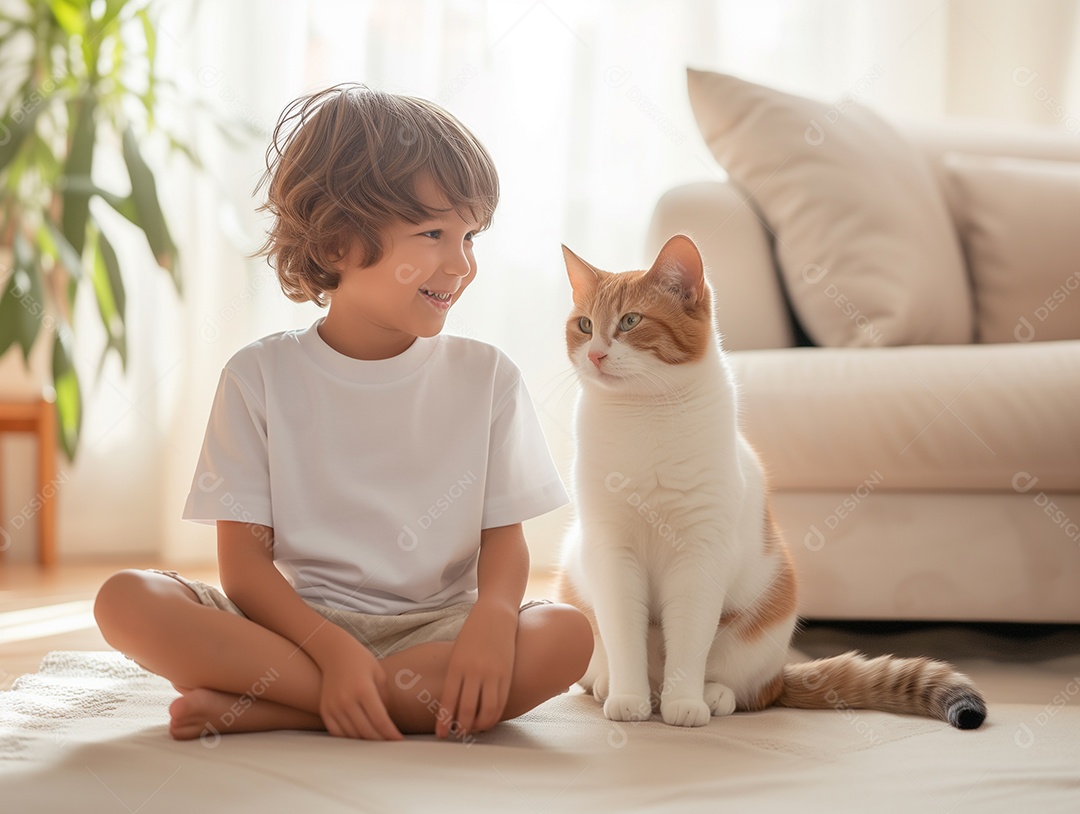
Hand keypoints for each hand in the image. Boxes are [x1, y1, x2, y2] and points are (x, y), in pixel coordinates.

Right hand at [315, 639, 402, 740]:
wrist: (335, 653)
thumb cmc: (361, 661)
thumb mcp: (380, 675)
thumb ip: (386, 699)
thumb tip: (387, 723)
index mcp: (363, 689)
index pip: (379, 720)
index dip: (390, 734)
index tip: (399, 740)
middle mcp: (346, 700)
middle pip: (366, 731)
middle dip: (381, 741)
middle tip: (390, 743)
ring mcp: (333, 706)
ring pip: (352, 735)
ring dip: (366, 742)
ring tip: (377, 741)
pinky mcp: (325, 710)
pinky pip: (337, 733)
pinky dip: (350, 738)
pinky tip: (360, 737)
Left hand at [437, 603, 517, 738]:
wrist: (495, 614)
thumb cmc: (472, 632)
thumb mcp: (457, 652)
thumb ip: (455, 676)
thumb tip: (451, 704)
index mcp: (456, 665)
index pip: (448, 700)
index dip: (444, 720)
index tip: (441, 734)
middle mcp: (474, 671)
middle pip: (467, 709)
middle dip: (461, 727)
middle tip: (457, 735)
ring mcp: (492, 673)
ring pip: (487, 709)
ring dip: (479, 725)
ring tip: (473, 730)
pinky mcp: (506, 673)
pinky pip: (501, 700)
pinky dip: (494, 715)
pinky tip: (488, 719)